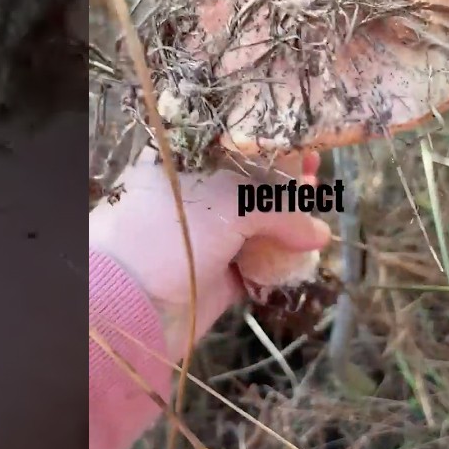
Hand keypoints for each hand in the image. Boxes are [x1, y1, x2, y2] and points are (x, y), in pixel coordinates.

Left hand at [89, 149, 331, 358]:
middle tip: (317, 173)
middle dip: (284, 184)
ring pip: (255, 227)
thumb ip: (278, 209)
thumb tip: (318, 233)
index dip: (266, 144)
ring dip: (287, 223)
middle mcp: (191, 200)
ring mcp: (204, 241)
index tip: (300, 141)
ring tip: (319, 214)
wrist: (129, 307)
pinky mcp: (216, 279)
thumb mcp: (227, 203)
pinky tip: (307, 252)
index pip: (230, 145)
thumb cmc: (168, 233)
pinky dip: (280, 261)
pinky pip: (256, 266)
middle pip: (247, 186)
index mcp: (180, 165)